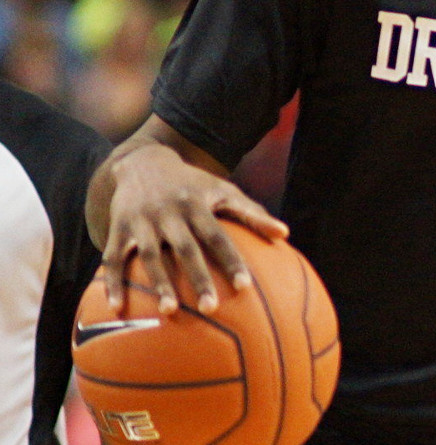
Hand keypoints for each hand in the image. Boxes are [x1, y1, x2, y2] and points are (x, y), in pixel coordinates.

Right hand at [101, 142, 287, 315]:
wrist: (144, 161)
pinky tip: (117, 309)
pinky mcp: (118, 228)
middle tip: (211, 308)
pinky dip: (113, 283)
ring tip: (170, 312)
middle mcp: (168, 213)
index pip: (218, 236)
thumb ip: (253, 213)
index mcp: (196, 204)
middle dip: (198, 278)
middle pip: (185, 249)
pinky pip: (113, 258)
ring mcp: (141, 221)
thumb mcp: (222, 191)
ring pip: (148, 256)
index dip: (231, 260)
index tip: (245, 286)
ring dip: (159, 283)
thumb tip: (285, 234)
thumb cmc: (193, 185)